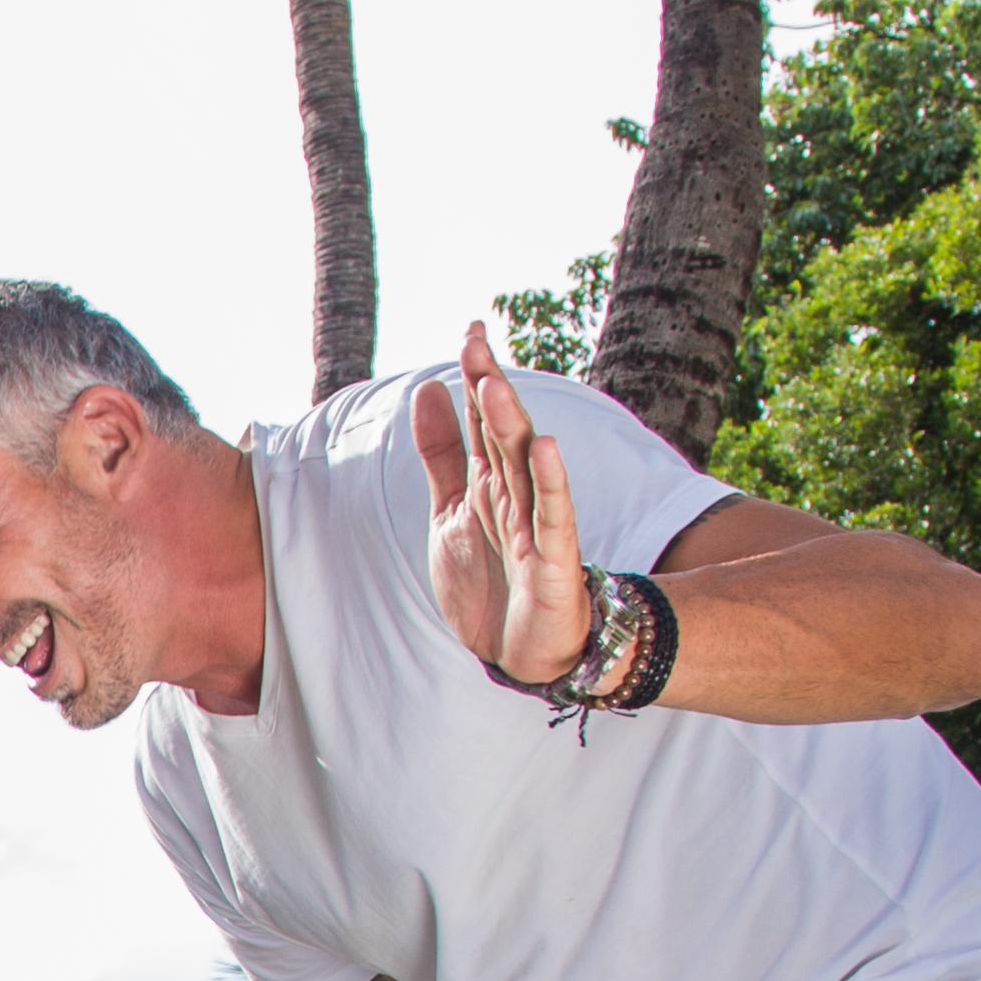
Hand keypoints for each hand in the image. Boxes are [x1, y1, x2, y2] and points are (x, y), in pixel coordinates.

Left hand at [411, 318, 591, 688]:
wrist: (521, 651)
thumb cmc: (491, 579)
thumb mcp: (451, 511)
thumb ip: (442, 454)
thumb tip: (427, 391)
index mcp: (490, 482)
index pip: (483, 420)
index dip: (476, 377)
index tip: (471, 329)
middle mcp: (516, 496)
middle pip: (501, 435)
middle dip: (489, 390)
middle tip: (476, 343)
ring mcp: (536, 526)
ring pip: (523, 469)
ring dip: (511, 426)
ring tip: (495, 385)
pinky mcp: (553, 561)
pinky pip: (553, 517)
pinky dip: (549, 484)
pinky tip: (545, 448)